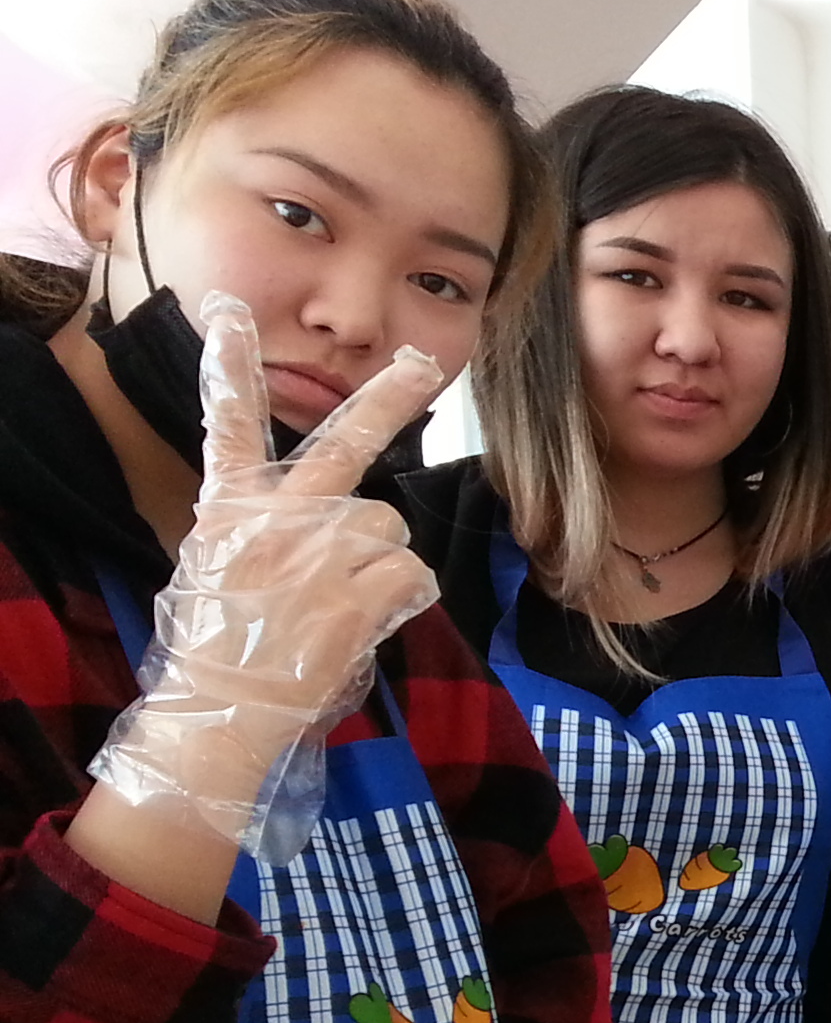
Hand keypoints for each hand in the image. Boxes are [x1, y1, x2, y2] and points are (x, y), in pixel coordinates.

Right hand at [89, 294, 444, 854]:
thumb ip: (262, 529)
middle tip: (421, 362)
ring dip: (379, 564)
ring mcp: (320, 553)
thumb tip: (318, 518)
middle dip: (389, 399)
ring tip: (337, 604)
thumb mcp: (216, 568)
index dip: (230, 366)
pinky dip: (400, 599)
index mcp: (230, 509)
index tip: (228, 311)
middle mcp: (277, 519)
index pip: (228, 425)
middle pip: (343, 446)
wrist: (222, 710)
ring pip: (389, 530)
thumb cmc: (222, 645)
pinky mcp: (358, 592)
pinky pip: (412, 576)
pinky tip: (362, 622)